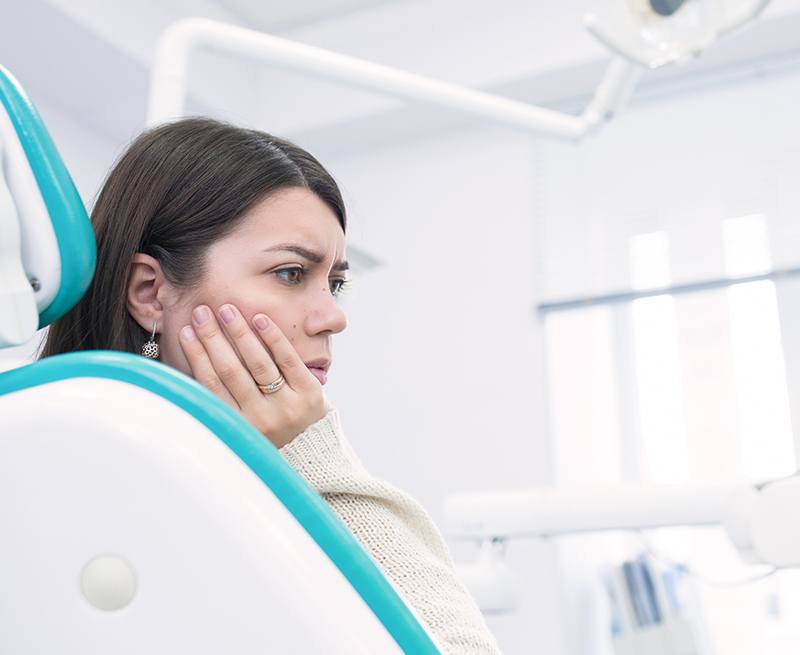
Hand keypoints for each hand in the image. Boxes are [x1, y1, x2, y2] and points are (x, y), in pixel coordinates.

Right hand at [178, 303, 327, 448]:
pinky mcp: (309, 392)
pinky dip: (272, 337)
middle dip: (213, 338)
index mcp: (237, 425)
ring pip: (258, 363)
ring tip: (226, 310)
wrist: (312, 445)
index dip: (196, 356)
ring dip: (239, 333)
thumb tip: (193, 357)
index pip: (211, 384)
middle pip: (231, 371)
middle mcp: (260, 418)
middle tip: (201, 312)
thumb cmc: (270, 425)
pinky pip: (287, 359)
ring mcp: (286, 405)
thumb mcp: (242, 421)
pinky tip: (259, 319)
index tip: (185, 331)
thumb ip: (222, 398)